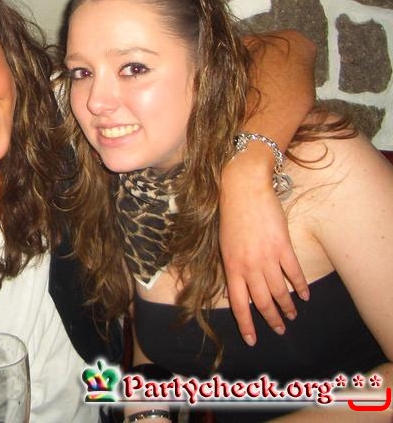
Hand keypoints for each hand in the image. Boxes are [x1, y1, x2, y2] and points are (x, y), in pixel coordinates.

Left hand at [219, 152, 308, 345]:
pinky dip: (300, 287)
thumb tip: (236, 290)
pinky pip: (294, 273)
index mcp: (231, 266)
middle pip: (262, 302)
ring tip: (292, 315)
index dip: (247, 324)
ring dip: (287, 306)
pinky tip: (304, 295)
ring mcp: (267, 257)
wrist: (243, 188)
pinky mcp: (283, 246)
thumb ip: (232, 267)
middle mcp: (249, 266)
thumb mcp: (224, 244)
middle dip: (272, 319)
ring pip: (279, 291)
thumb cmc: (231, 215)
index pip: (239, 303)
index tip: (253, 339)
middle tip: (280, 329)